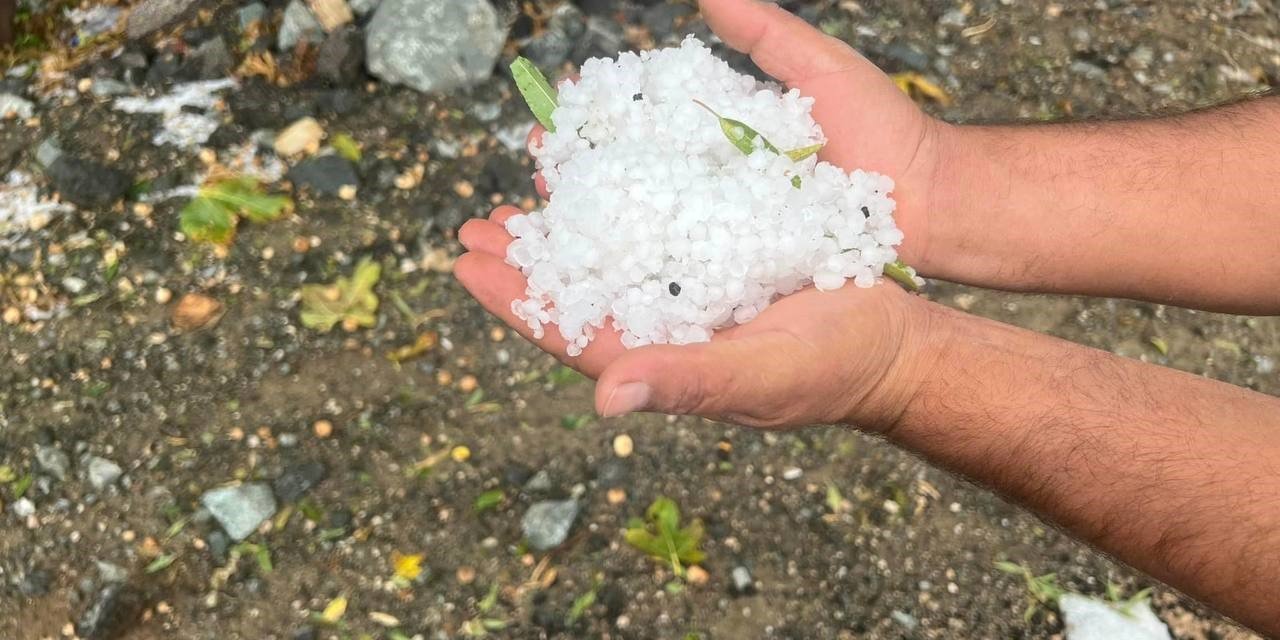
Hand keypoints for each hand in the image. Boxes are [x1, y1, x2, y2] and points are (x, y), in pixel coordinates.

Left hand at [456, 0, 946, 427]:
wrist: (891, 336)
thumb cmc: (831, 369)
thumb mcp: (761, 376)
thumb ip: (687, 383)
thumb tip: (605, 398)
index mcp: (662, 359)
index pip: (573, 334)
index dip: (518, 301)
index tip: (467, 264)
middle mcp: (664, 323)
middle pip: (580, 289)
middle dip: (526, 258)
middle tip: (474, 223)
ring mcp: (688, 289)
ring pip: (612, 249)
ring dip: (567, 220)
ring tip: (523, 189)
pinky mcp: (717, 254)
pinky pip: (656, 220)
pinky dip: (624, 192)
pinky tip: (604, 167)